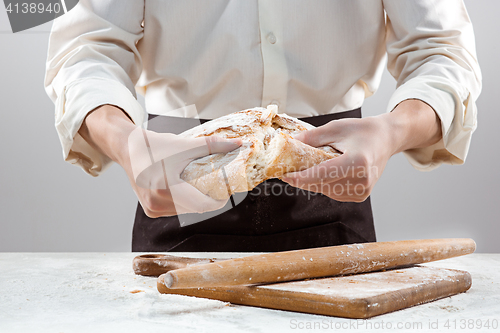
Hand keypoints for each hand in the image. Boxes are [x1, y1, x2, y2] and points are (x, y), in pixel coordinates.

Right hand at [124, 129, 240, 216]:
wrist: (128, 149)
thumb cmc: (154, 146)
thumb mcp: (185, 144)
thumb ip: (213, 146)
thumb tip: (236, 145)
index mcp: (165, 186)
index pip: (201, 205)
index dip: (218, 201)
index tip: (226, 191)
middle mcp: (157, 201)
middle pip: (195, 208)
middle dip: (209, 198)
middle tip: (217, 184)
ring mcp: (153, 208)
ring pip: (186, 210)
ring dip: (196, 200)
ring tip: (200, 185)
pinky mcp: (151, 211)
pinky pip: (176, 210)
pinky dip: (184, 201)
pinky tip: (183, 188)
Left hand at [282, 100, 441, 201]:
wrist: (385, 139)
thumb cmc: (362, 131)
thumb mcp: (335, 128)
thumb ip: (311, 138)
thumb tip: (289, 143)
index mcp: (357, 162)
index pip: (322, 174)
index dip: (300, 177)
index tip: (284, 175)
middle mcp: (362, 180)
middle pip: (322, 185)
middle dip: (302, 179)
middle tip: (287, 169)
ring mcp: (363, 190)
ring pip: (325, 191)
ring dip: (312, 182)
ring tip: (306, 168)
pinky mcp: (361, 196)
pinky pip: (333, 193)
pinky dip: (323, 185)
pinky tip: (323, 173)